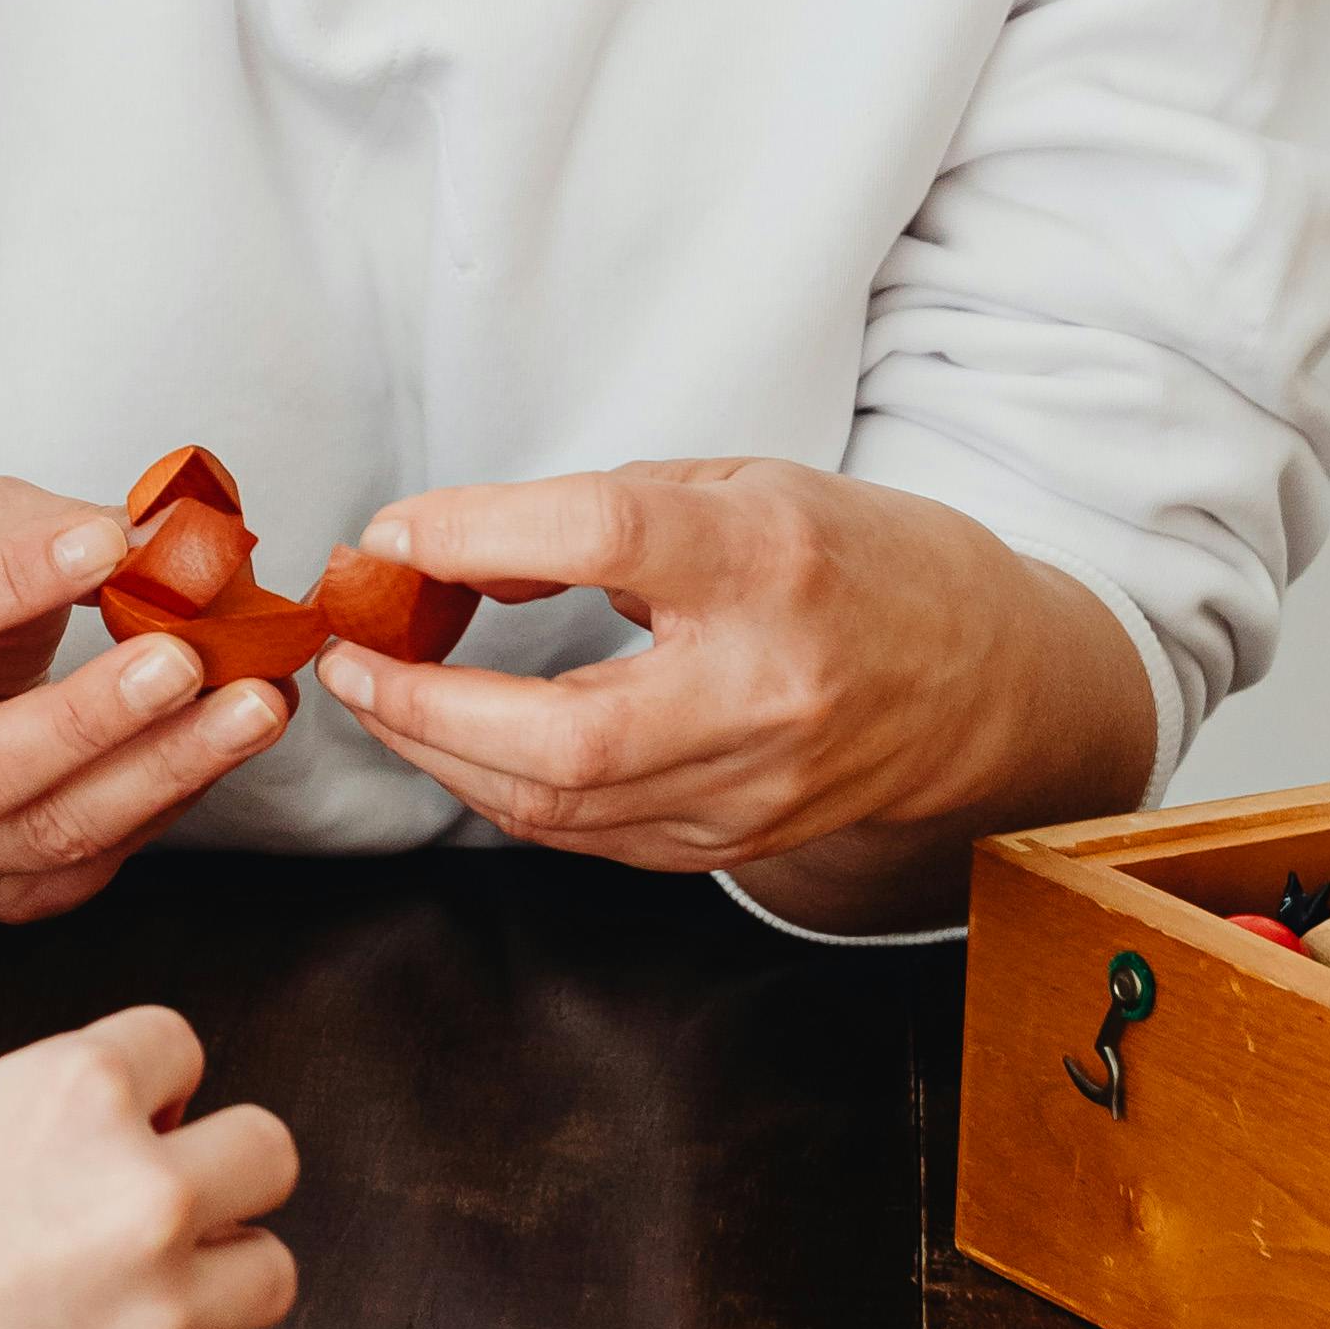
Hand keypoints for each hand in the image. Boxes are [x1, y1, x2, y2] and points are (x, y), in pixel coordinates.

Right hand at [0, 480, 291, 920]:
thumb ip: (47, 527)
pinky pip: (92, 862)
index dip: (0, 582)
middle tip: (184, 659)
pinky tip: (227, 743)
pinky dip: (170, 799)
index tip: (104, 542)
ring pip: (45, 835)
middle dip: (89, 718)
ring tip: (254, 705)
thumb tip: (170, 533)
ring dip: (163, 770)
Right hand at [0, 1008, 300, 1328]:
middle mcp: (135, 1192)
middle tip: (163, 1198)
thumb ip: (28, 1124)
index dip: (144, 1085)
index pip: (179, 1047)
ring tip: (135, 1287)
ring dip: (214, 1272)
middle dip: (219, 1170)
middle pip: (267, 1152)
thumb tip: (108, 1140)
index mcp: (70, 1093)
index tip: (126, 1115)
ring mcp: (151, 1311)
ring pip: (268, 1270)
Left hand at [311, 460, 1155, 900]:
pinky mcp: (734, 842)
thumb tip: (457, 549)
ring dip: (442, 753)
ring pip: (561, 804)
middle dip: (424, 704)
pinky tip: (457, 745)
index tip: (395, 533)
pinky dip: (504, 789)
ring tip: (378, 698)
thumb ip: (606, 511)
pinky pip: (588, 834)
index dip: (479, 532)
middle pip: (566, 731)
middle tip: (349, 658)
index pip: (607, 539)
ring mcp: (754, 785)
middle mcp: (768, 690)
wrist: (980, 677)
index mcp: (775, 564)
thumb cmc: (851, 560)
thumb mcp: (744, 486)